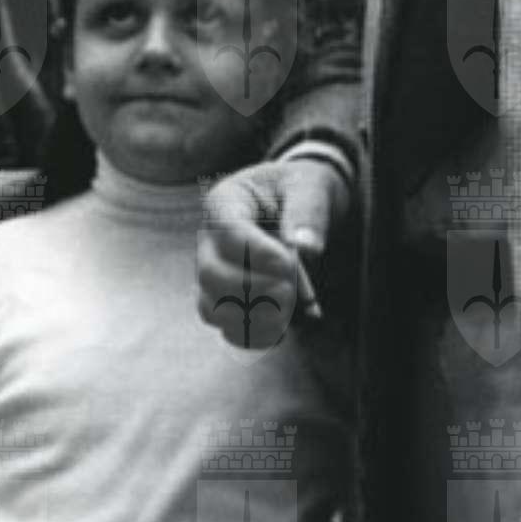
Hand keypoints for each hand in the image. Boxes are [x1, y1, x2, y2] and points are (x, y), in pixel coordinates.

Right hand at [197, 157, 350, 347]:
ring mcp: (213, 270)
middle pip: (210, 274)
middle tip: (289, 290)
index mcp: (226, 200)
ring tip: (287, 310)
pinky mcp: (224, 296)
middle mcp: (209, 238)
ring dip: (251, 317)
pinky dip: (251, 335)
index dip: (258, 253)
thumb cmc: (301, 187)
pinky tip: (280, 329)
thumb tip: (307, 248)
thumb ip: (308, 212)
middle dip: (253, 289)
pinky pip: (224, 326)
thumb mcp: (310, 186)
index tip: (289, 263)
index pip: (228, 231)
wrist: (297, 200)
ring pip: (210, 307)